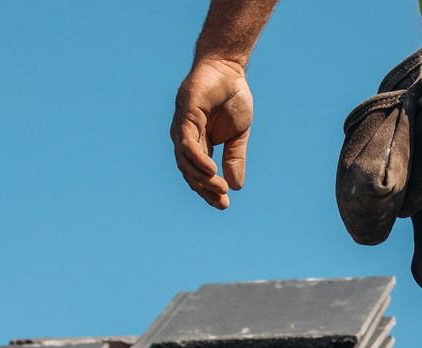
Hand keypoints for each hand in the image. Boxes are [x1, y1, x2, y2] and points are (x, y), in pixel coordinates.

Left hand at [173, 57, 253, 209]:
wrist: (229, 69)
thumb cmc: (232, 98)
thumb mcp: (238, 135)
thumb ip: (235, 159)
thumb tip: (236, 187)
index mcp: (198, 144)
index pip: (198, 174)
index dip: (209, 191)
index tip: (224, 205)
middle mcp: (186, 138)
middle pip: (189, 172)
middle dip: (205, 189)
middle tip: (222, 202)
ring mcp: (183, 127)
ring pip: (185, 160)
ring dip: (201, 177)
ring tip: (218, 188)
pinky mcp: (185, 115)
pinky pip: (187, 142)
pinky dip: (196, 158)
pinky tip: (210, 170)